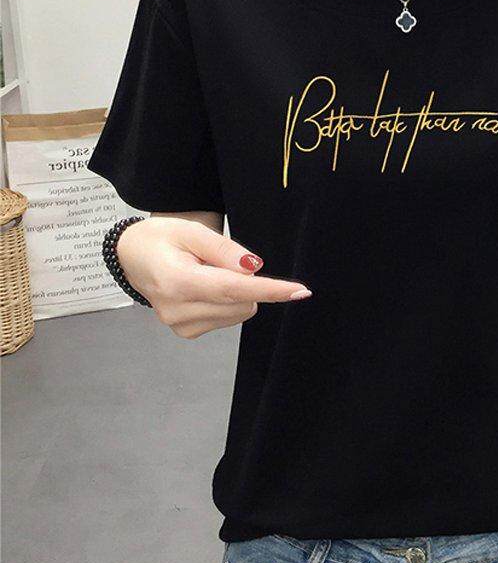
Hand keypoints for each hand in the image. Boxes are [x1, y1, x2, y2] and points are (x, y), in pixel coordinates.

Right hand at [116, 217, 311, 338]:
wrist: (133, 255)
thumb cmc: (162, 239)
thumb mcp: (192, 230)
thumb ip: (224, 249)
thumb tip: (254, 268)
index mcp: (177, 281)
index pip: (232, 289)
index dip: (269, 290)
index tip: (299, 291)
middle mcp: (177, 309)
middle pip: (241, 302)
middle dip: (246, 281)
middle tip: (219, 261)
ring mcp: (181, 325)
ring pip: (239, 312)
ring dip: (236, 292)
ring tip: (206, 272)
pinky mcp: (187, 332)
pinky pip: (228, 317)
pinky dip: (227, 301)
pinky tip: (204, 287)